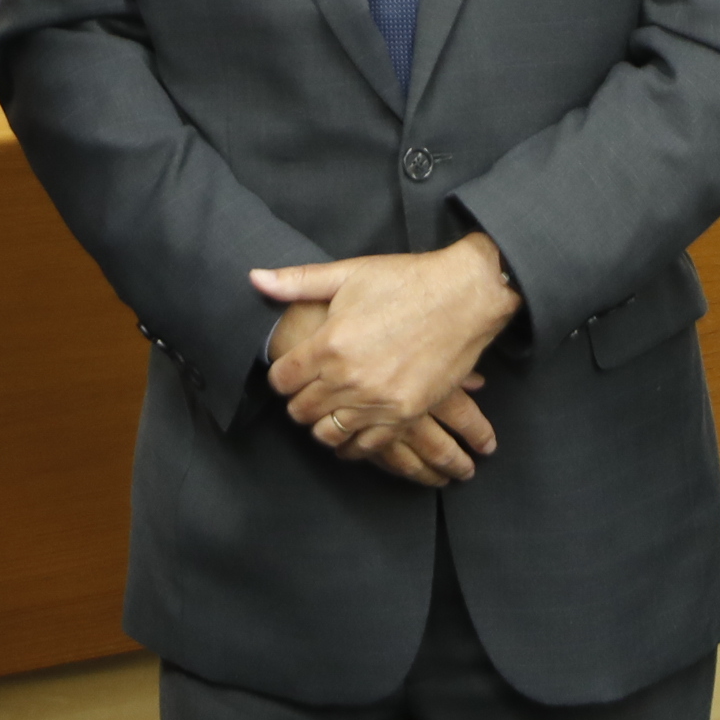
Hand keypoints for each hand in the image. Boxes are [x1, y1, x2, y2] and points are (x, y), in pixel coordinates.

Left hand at [252, 234, 515, 479]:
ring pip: (327, 434)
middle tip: (308, 390)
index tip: (290, 372)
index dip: (281, 376)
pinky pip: (366, 447)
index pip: (282, 380)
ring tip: (329, 410)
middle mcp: (348, 379)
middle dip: (299, 401)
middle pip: (301, 410)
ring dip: (322, 424)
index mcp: (329, 344)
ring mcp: (378, 401)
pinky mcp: (404, 415)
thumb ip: (297, 281)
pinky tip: (352, 432)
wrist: (466, 296)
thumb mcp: (349, 272)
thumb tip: (254, 278)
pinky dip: (353, 444)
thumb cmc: (407, 280)